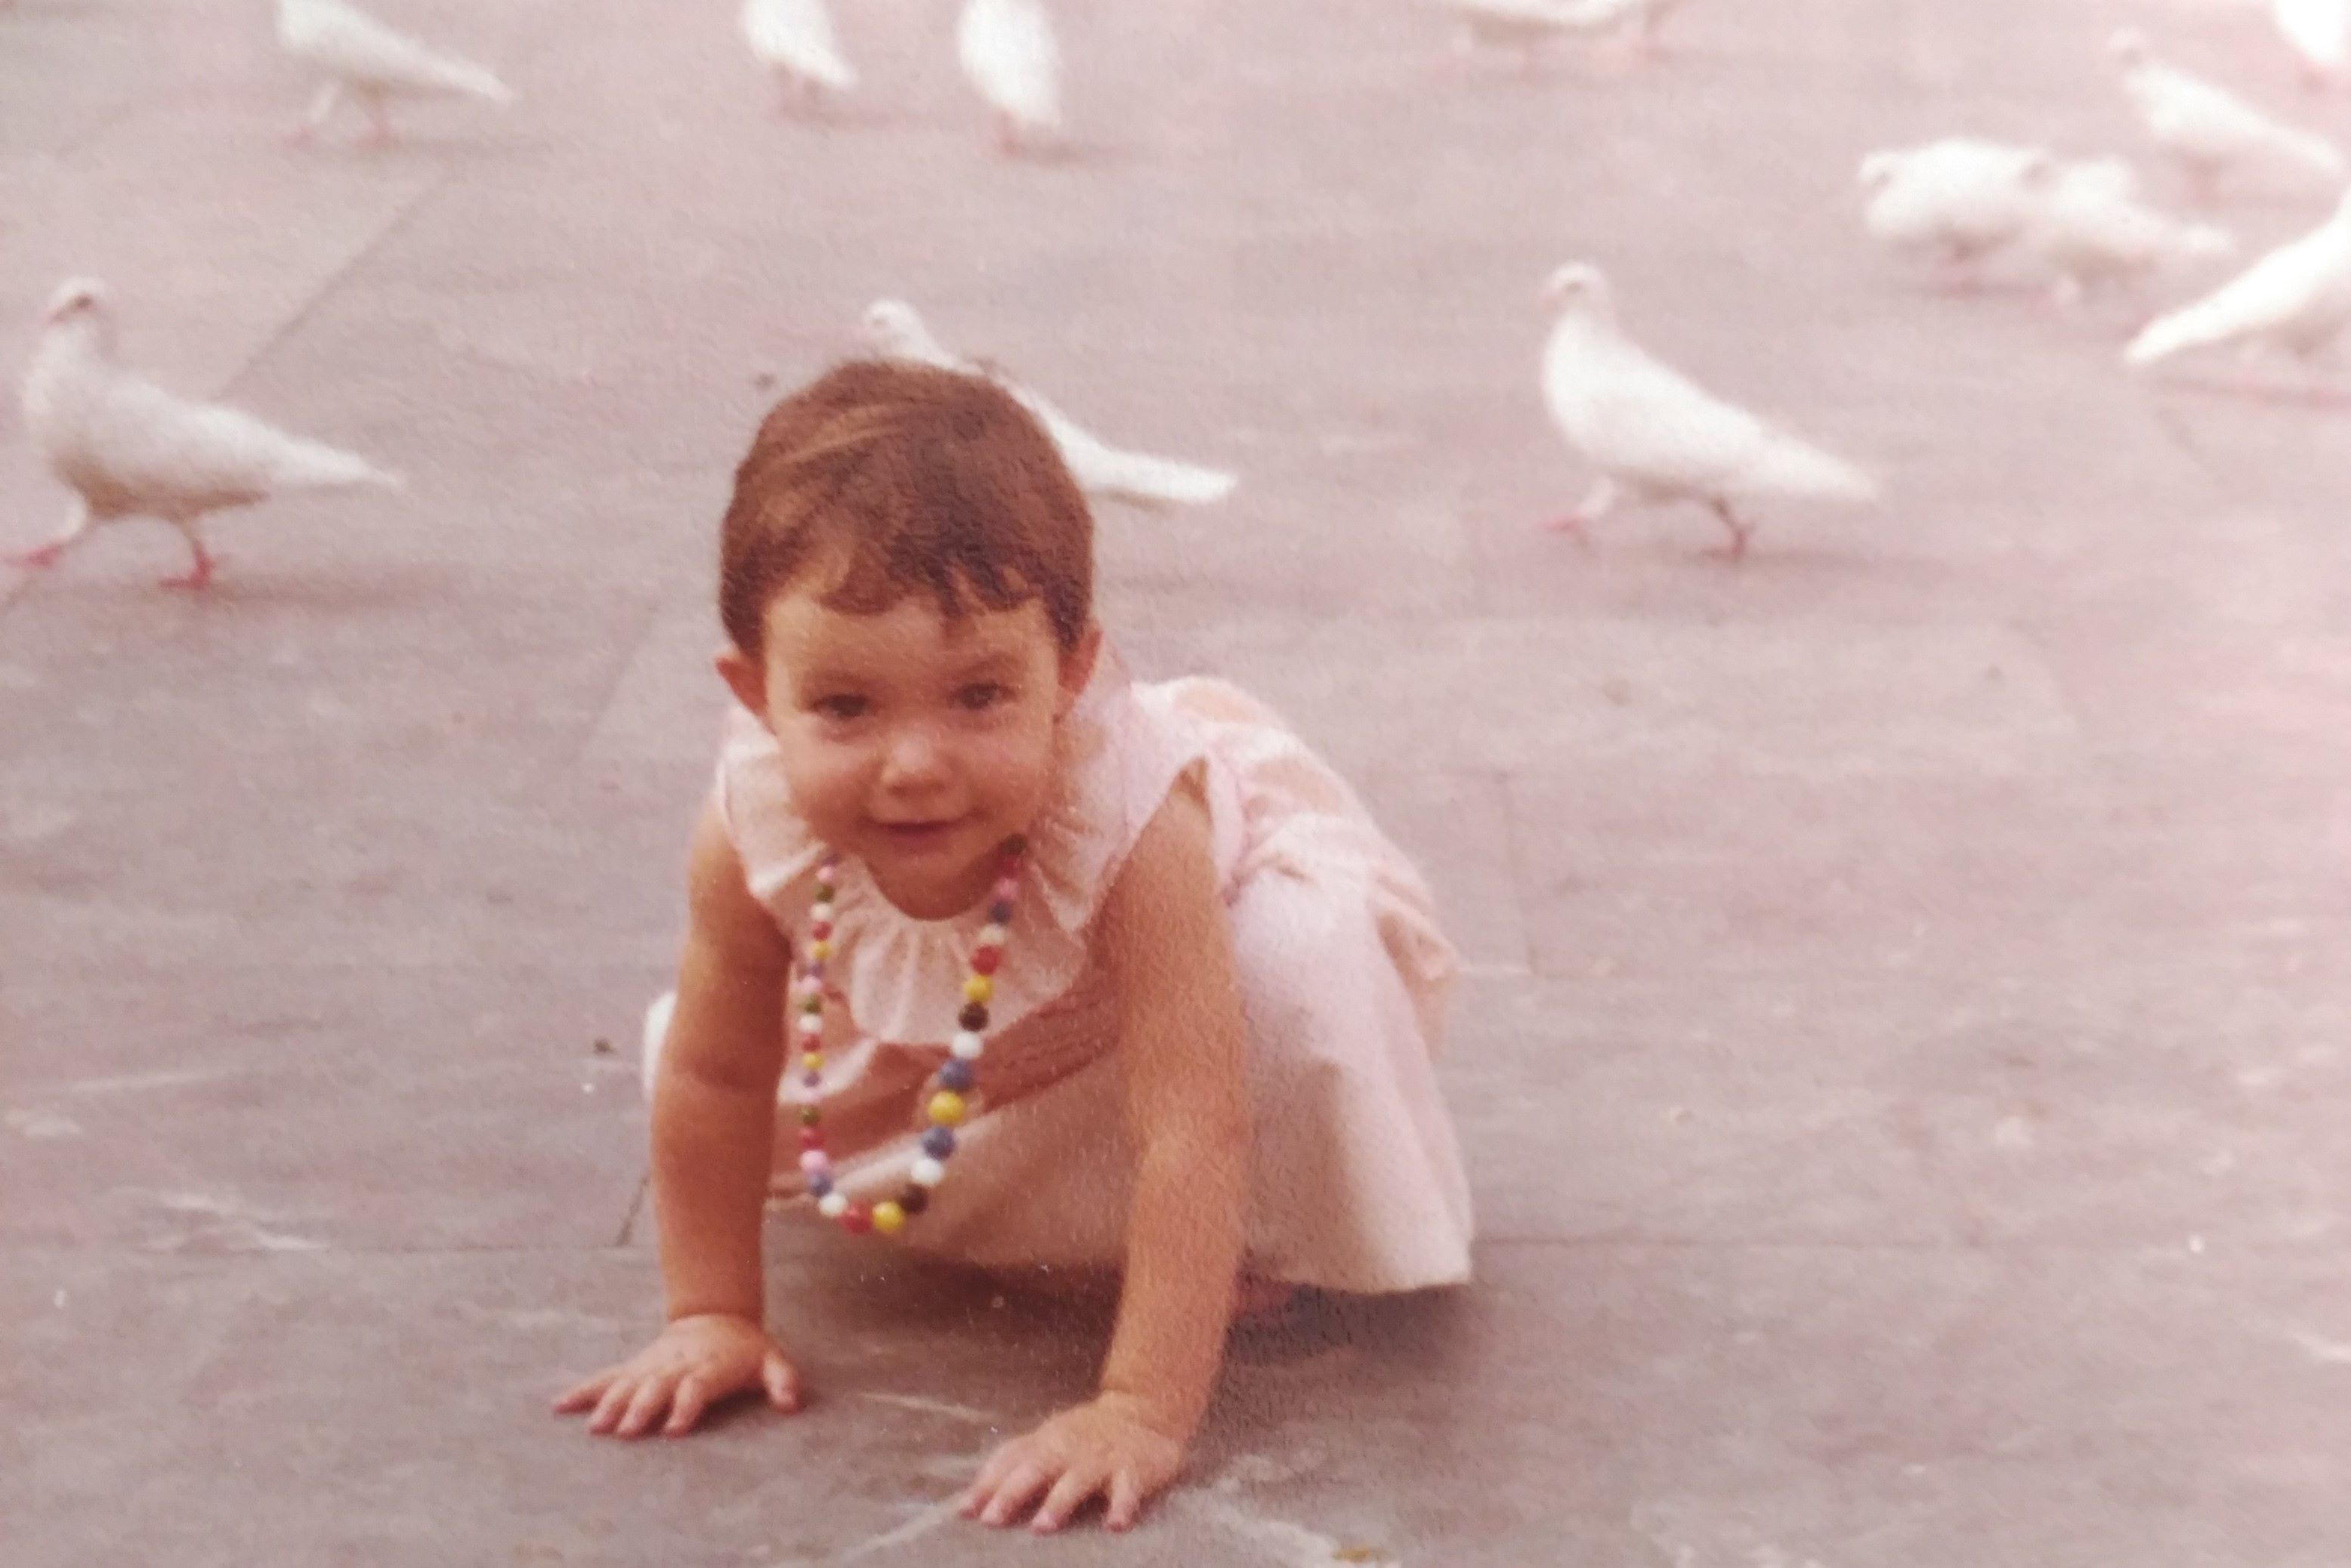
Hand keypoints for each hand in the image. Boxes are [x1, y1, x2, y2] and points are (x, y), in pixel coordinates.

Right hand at [552, 1312, 800, 1438]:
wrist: (716, 1317)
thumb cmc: (746, 1349)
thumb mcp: (771, 1359)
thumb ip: (782, 1380)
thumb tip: (792, 1403)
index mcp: (709, 1367)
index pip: (697, 1387)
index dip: (686, 1407)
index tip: (673, 1429)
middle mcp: (676, 1367)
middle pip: (656, 1388)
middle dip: (641, 1408)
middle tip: (624, 1432)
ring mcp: (651, 1367)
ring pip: (628, 1384)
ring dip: (610, 1404)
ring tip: (595, 1427)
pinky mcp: (635, 1368)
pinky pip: (606, 1378)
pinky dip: (583, 1390)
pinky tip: (560, 1405)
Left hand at [960, 1393, 1186, 1532]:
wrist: (1145, 1410)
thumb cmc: (1084, 1435)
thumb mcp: (1048, 1440)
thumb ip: (1013, 1464)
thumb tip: (966, 1503)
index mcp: (1046, 1441)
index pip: (1010, 1460)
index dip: (987, 1484)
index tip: (964, 1511)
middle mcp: (1070, 1448)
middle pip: (1037, 1467)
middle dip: (1013, 1493)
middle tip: (991, 1520)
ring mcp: (1102, 1458)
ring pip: (1078, 1479)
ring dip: (1059, 1501)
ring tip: (1042, 1527)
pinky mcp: (1134, 1469)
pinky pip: (1129, 1489)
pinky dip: (1122, 1506)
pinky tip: (1115, 1525)